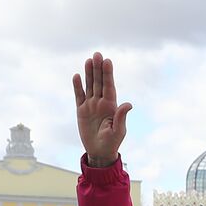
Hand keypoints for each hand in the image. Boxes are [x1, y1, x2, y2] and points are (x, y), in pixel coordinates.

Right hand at [72, 52, 131, 167]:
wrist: (99, 152)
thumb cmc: (112, 142)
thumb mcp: (119, 131)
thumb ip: (121, 117)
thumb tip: (128, 104)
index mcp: (111, 105)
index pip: (109, 86)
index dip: (108, 74)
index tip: (107, 61)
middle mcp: (101, 102)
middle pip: (99, 82)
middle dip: (98, 68)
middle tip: (97, 54)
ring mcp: (91, 106)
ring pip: (89, 86)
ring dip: (89, 73)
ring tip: (88, 60)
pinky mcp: (81, 111)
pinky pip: (79, 96)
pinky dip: (78, 87)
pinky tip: (77, 76)